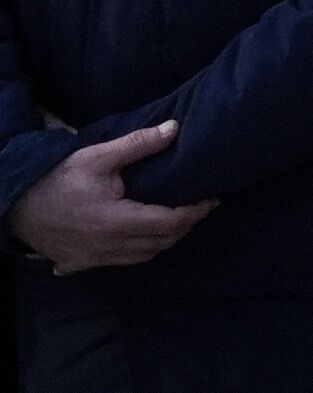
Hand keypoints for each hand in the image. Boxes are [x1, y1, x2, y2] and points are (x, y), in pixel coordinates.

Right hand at [8, 121, 206, 272]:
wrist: (13, 207)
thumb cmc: (54, 180)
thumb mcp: (96, 157)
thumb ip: (137, 145)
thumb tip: (175, 128)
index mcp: (118, 222)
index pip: (171, 222)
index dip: (196, 211)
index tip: (212, 198)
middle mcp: (111, 246)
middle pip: (162, 242)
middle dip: (184, 225)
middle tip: (197, 206)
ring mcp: (95, 259)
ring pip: (145, 255)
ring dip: (164, 240)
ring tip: (175, 219)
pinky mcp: (81, 263)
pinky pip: (121, 262)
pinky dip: (139, 251)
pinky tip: (141, 237)